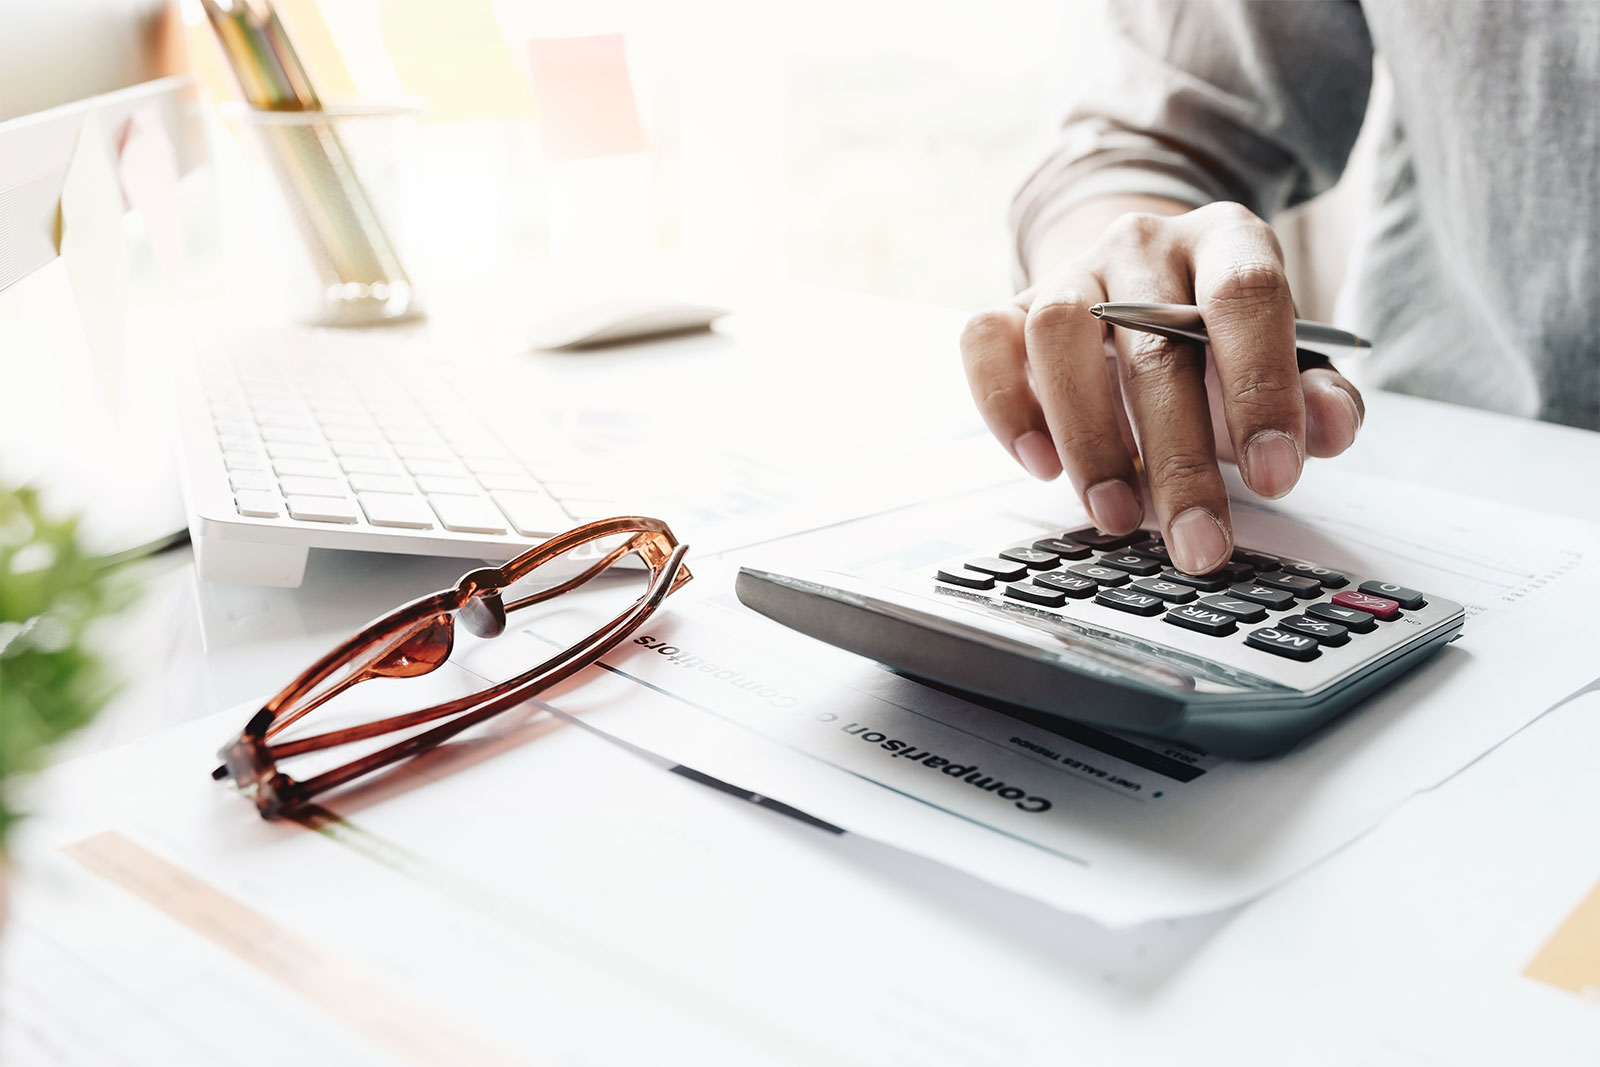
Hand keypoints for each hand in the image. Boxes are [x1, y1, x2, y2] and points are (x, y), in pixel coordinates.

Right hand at [960, 201, 1364, 574]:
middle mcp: (1143, 243)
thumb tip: (1332, 430)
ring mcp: (1069, 272)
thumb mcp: (1284, 361)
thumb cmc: (1217, 341)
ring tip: (1117, 515)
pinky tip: (1042, 464)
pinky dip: (1005, 406)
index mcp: (1227, 241)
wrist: (1140, 288)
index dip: (1262, 387)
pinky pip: (985, 341)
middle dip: (1178, 457)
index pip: (1246, 295)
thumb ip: (1315, 396)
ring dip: (1090, 438)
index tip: (1275, 478)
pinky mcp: (1010, 307)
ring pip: (1058, 333)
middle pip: (1153, 340)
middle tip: (1197, 542)